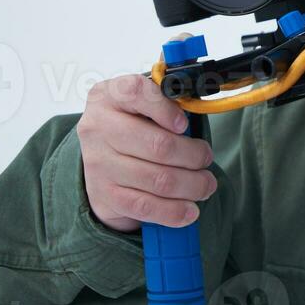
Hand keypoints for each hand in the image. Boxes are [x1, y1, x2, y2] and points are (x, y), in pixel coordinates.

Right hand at [76, 73, 216, 232]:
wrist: (100, 155)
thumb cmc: (133, 122)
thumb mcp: (143, 102)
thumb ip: (168, 101)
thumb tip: (199, 111)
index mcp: (109, 96)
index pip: (136, 93)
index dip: (165, 109)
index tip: (184, 123)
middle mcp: (98, 127)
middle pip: (158, 145)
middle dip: (193, 156)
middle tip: (206, 159)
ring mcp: (98, 163)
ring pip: (157, 179)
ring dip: (191, 185)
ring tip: (206, 185)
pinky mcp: (104, 194)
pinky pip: (145, 206)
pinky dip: (173, 211)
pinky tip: (190, 211)